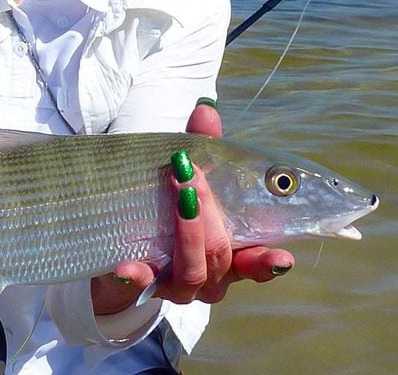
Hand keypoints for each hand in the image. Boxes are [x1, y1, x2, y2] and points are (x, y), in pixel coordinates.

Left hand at [92, 100, 295, 313]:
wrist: (116, 253)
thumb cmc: (167, 212)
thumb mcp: (187, 180)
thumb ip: (200, 149)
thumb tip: (205, 110)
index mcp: (229, 256)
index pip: (256, 264)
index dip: (268, 263)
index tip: (281, 258)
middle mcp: (207, 278)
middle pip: (220, 257)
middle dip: (210, 216)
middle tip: (191, 175)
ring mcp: (172, 286)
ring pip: (190, 273)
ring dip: (188, 234)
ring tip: (179, 197)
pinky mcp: (136, 288)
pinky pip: (139, 286)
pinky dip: (136, 277)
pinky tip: (127, 267)